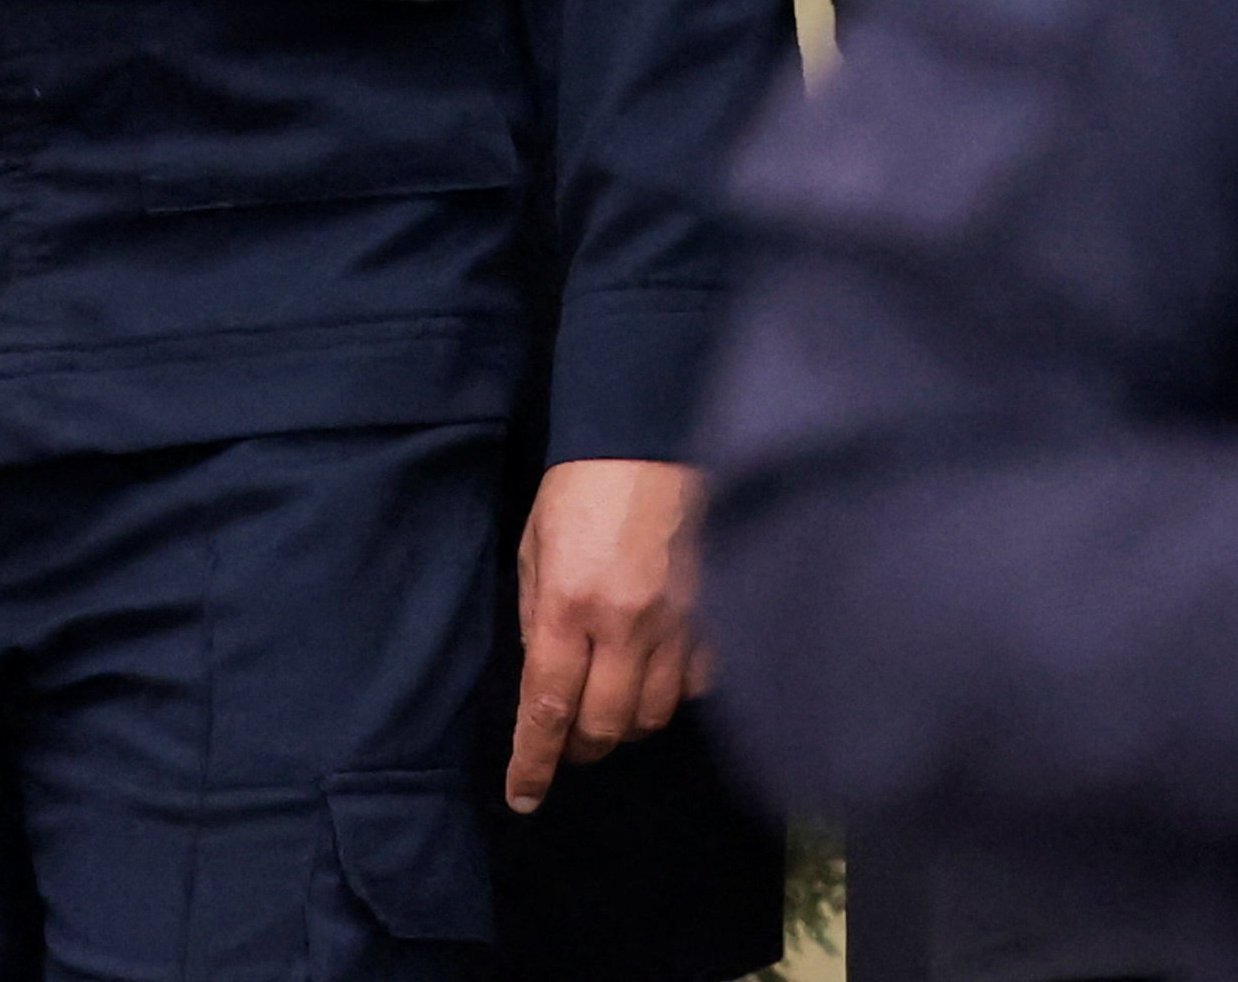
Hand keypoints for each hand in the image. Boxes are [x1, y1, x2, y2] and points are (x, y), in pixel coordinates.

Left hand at [506, 456, 704, 811]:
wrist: (651, 440)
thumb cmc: (580, 488)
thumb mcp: (534, 547)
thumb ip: (539, 617)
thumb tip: (545, 680)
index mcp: (568, 604)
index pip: (547, 708)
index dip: (534, 761)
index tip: (524, 797)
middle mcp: (624, 625)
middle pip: (604, 727)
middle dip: (581, 748)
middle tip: (568, 740)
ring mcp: (677, 624)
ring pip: (652, 716)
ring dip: (624, 724)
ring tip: (609, 703)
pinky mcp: (713, 617)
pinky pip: (695, 685)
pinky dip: (671, 694)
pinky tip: (655, 673)